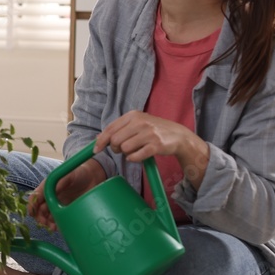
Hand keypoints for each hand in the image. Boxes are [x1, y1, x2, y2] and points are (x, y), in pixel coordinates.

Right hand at [26, 159, 104, 229]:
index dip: (32, 205)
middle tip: (44, 223)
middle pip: (40, 209)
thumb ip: (59, 182)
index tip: (32, 213)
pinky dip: (57, 224)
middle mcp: (52, 197)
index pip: (35, 197)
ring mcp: (59, 204)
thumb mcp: (67, 174)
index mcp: (48, 187)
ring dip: (47, 222)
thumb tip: (51, 190)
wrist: (93, 176)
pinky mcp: (68, 210)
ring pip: (49, 216)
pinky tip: (58, 227)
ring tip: (52, 227)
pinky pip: (60, 219)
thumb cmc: (78, 172)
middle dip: (40, 217)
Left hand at [95, 110, 209, 186]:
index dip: (101, 141)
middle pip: (115, 140)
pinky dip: (133, 159)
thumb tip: (98, 138)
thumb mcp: (136, 123)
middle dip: (116, 148)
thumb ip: (119, 129)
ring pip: (124, 149)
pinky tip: (138, 156)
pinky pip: (135, 156)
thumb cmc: (153, 130)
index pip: (110, 129)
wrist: (178, 135)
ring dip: (126, 154)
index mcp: (133, 115)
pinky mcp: (156, 145)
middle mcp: (140, 122)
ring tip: (135, 150)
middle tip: (123, 150)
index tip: (96, 150)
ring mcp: (148, 133)